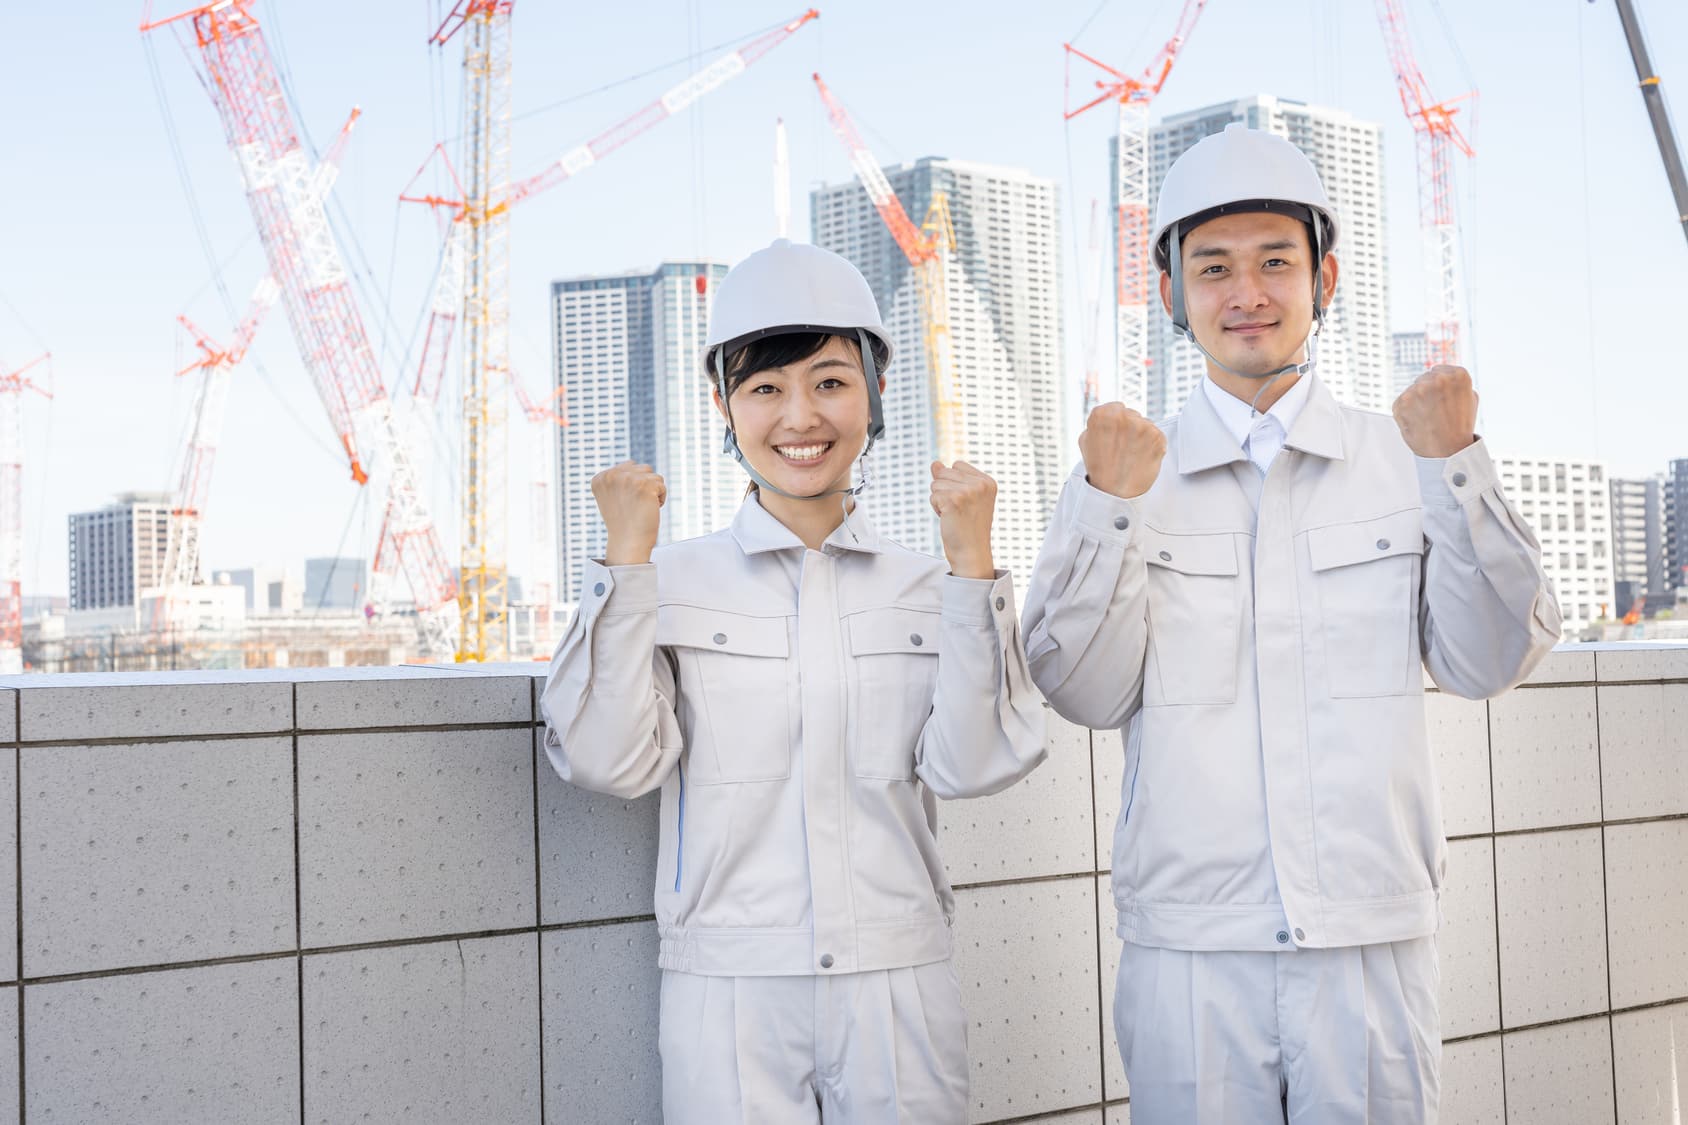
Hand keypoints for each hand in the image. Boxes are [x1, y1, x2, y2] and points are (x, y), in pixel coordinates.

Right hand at [592, 461, 664, 564]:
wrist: (628, 543)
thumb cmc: (623, 523)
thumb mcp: (612, 497)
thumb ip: (618, 479)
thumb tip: (632, 464)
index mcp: (600, 478)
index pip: (629, 467)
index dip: (633, 486)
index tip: (625, 503)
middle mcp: (612, 475)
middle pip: (643, 468)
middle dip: (645, 487)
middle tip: (635, 506)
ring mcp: (628, 479)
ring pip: (654, 476)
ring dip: (653, 492)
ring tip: (642, 507)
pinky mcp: (645, 485)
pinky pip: (662, 486)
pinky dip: (660, 499)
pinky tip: (649, 510)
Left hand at [929, 461, 996, 578]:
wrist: (971, 553)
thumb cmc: (968, 528)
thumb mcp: (964, 498)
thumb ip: (950, 478)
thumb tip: (934, 463)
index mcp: (988, 482)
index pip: (957, 465)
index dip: (954, 484)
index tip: (965, 503)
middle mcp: (980, 484)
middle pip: (944, 473)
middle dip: (945, 491)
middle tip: (959, 511)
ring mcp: (968, 491)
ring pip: (936, 484)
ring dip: (939, 500)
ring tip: (954, 515)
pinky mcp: (954, 500)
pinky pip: (933, 496)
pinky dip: (936, 508)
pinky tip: (948, 519)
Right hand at [1078, 402, 1165, 498]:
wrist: (1115, 492)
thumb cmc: (1099, 467)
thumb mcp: (1086, 439)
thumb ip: (1098, 423)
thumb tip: (1110, 414)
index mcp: (1103, 414)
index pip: (1117, 408)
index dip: (1117, 424)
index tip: (1115, 437)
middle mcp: (1124, 416)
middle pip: (1133, 415)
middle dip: (1130, 429)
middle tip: (1124, 449)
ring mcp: (1142, 426)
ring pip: (1146, 424)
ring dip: (1142, 437)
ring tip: (1132, 455)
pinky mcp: (1158, 437)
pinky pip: (1157, 435)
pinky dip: (1152, 445)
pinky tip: (1142, 457)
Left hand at [1392, 365, 1477, 457]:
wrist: (1446, 451)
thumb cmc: (1459, 427)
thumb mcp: (1470, 398)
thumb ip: (1456, 382)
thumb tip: (1442, 373)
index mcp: (1458, 375)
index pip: (1439, 370)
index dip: (1440, 386)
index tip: (1443, 399)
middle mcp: (1437, 379)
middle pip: (1424, 378)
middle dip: (1427, 392)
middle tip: (1435, 411)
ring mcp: (1417, 390)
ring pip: (1412, 390)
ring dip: (1416, 401)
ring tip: (1427, 418)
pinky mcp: (1401, 402)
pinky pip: (1401, 402)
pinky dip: (1406, 411)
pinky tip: (1417, 421)